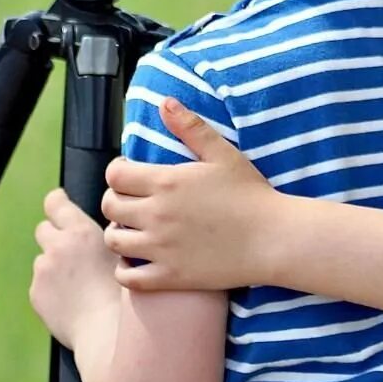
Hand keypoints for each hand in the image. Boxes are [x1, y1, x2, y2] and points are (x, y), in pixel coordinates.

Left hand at [30, 188, 121, 348]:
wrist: (106, 331)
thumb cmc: (125, 293)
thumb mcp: (124, 254)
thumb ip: (108, 236)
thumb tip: (110, 225)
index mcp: (81, 232)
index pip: (56, 203)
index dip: (57, 201)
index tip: (58, 201)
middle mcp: (57, 247)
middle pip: (43, 229)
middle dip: (55, 236)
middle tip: (71, 250)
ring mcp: (43, 271)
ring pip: (44, 260)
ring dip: (55, 266)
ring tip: (79, 285)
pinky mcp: (36, 293)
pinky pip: (41, 284)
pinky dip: (52, 289)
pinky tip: (72, 301)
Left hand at [101, 97, 277, 290]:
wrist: (273, 238)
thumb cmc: (250, 194)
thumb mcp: (222, 153)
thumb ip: (191, 127)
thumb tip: (164, 103)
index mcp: (166, 182)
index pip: (115, 176)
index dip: (117, 172)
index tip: (129, 173)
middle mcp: (156, 215)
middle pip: (109, 206)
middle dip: (115, 199)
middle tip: (132, 200)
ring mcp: (161, 249)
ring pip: (114, 241)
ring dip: (118, 232)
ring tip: (134, 228)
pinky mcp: (169, 276)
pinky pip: (128, 278)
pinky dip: (125, 269)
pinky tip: (137, 259)